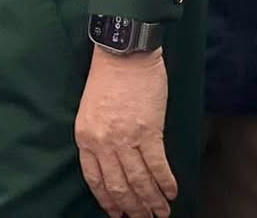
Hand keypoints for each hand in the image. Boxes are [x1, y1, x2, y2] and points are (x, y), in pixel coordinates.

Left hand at [75, 46, 175, 217]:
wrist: (123, 54)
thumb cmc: (106, 78)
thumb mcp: (89, 110)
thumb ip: (97, 137)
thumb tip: (112, 164)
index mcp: (84, 136)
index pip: (94, 178)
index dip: (108, 200)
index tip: (117, 213)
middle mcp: (102, 141)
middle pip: (118, 185)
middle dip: (132, 207)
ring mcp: (125, 137)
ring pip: (139, 180)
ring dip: (152, 201)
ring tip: (161, 213)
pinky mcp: (148, 131)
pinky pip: (158, 166)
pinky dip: (166, 183)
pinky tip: (171, 192)